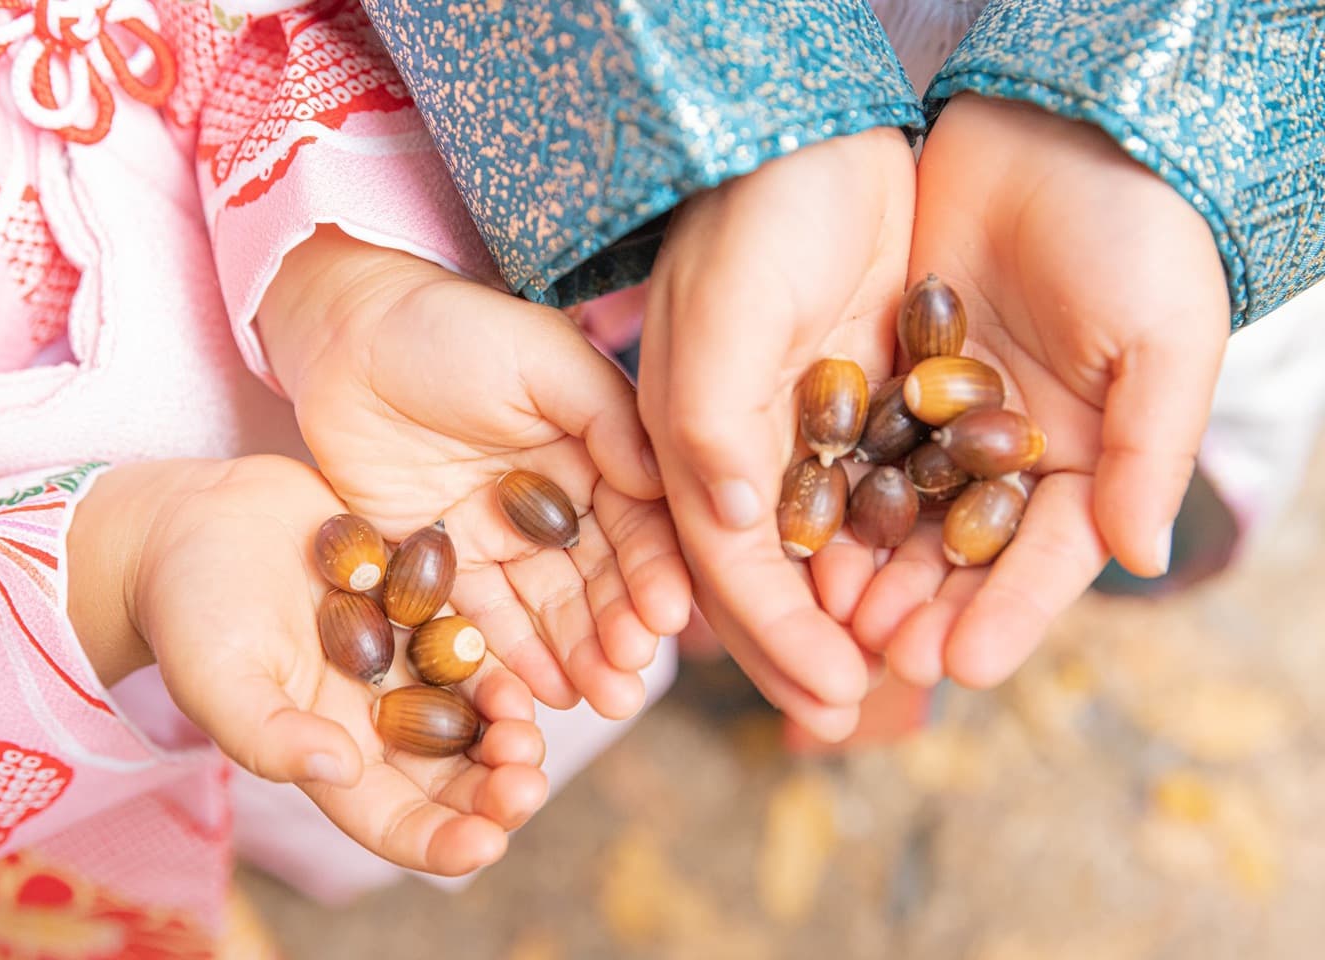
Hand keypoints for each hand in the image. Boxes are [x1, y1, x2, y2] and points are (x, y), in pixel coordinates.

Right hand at [72, 456, 549, 876]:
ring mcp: (405, 660)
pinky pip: (477, 642)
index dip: (443, 842)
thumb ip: (268, 734)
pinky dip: (501, 661)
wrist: (200, 519)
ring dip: (509, 729)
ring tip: (525, 728)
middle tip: (527, 783)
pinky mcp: (423, 603)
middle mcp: (378, 715)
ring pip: (476, 712)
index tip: (486, 843)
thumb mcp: (217, 676)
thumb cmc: (190, 609)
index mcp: (329, 751)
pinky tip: (517, 665)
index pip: (394, 820)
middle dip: (496, 791)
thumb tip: (340, 769)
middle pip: (453, 775)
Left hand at [257, 230, 690, 719]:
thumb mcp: (543, 356)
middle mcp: (556, 501)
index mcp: (594, 451)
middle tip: (631, 680)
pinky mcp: (442, 559)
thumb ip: (608, 415)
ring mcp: (498, 535)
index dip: (652, 570)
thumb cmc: (451, 326)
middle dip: (618, 630)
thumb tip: (663, 482)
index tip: (664, 618)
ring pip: (547, 607)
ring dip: (577, 656)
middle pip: (597, 577)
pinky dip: (512, 657)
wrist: (345, 331)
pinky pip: (481, 617)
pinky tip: (542, 694)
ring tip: (602, 701)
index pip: (636, 521)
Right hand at [639, 130, 917, 739]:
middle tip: (859, 715)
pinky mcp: (863, 401)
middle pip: (776, 574)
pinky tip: (936, 585)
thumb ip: (708, 425)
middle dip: (811, 648)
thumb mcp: (721, 316)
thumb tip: (731, 527)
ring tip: (907, 672)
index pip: (729, 566)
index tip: (831, 696)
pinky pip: (883, 492)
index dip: (775, 638)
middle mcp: (745, 449)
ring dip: (863, 611)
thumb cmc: (752, 216)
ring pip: (831, 546)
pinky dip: (903, 544)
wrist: (815, 136)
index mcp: (692, 444)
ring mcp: (805, 429)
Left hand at [842, 95, 1228, 687]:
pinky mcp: (887, 376)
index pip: (1045, 558)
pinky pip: (856, 444)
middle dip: (922, 607)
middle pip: (961, 554)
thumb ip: (1150, 450)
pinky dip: (832, 489)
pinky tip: (798, 531)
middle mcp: (1008, 455)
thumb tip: (1139, 558)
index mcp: (1086, 462)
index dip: (1008, 613)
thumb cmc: (1138, 234)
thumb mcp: (1163, 337)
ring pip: (900, 512)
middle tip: (877, 655)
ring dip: (867, 566)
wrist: (1060, 135)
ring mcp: (942, 419)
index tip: (965, 665)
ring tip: (830, 613)